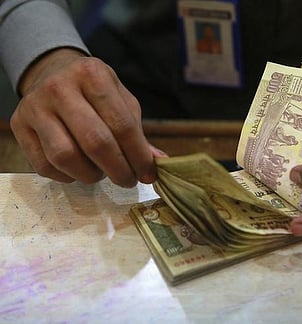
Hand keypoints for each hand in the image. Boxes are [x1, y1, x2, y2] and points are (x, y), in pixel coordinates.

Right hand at [11, 48, 164, 186]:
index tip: (148, 174)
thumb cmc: (95, 93)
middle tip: (128, 180)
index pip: (122, 125)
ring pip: (66, 157)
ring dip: (91, 174)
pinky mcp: (19, 125)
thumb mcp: (121, 101)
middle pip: (95, 142)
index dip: (138, 155)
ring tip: (102, 171)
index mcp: (93, 74)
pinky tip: (79, 169)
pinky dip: (68, 176)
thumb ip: (138, 132)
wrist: (52, 74)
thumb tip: (159, 163)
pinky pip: (45, 166)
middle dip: (118, 170)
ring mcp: (35, 106)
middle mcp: (60, 87)